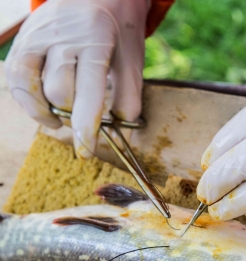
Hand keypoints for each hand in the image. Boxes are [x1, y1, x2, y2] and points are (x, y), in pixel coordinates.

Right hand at [5, 0, 149, 158]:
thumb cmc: (118, 29)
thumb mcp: (133, 60)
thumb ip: (129, 96)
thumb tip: (121, 132)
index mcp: (95, 40)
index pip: (88, 91)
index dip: (86, 125)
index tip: (86, 151)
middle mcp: (61, 37)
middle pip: (58, 93)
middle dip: (72, 115)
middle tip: (83, 119)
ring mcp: (37, 36)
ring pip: (32, 87)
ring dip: (47, 111)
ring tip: (62, 116)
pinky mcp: (22, 39)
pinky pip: (16, 77)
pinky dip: (28, 98)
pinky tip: (43, 103)